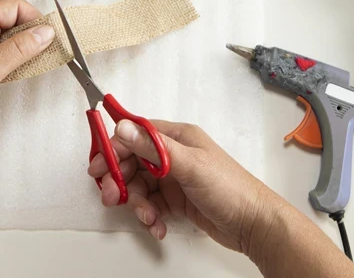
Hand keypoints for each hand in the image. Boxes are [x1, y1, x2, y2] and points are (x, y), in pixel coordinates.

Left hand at [0, 0, 55, 143]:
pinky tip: (9, 71)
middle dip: (27, 35)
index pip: (12, 6)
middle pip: (8, 17)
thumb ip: (19, 49)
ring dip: (17, 47)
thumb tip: (45, 32)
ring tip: (24, 66)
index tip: (48, 39)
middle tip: (40, 56)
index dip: (33, 19)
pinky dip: (6, 56)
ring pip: (2, 33)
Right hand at [88, 119, 282, 254]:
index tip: (98, 166)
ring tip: (147, 217)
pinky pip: (151, 204)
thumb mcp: (190, 165)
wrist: (255, 224)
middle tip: (111, 196)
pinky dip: (150, 216)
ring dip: (137, 203)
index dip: (114, 148)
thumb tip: (124, 128)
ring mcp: (175, 177)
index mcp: (177, 137)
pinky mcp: (177, 199)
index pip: (135, 135)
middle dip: (120, 180)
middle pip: (132, 162)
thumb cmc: (232, 189)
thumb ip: (154, 148)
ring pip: (140, 186)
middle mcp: (174, 154)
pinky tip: (157, 225)